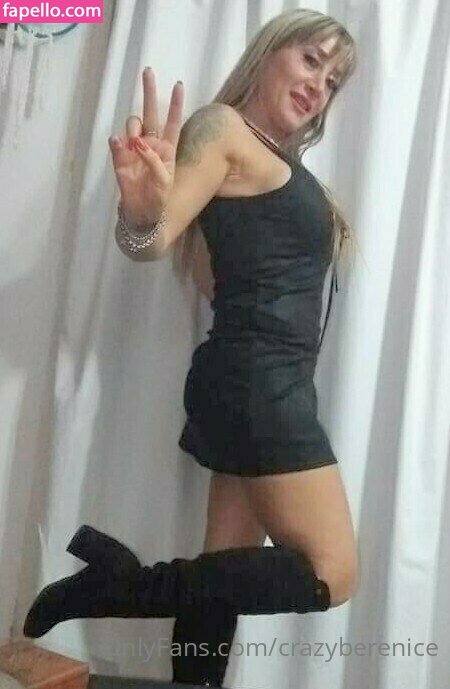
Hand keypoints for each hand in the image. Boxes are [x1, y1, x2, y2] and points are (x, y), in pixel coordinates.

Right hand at [108, 67, 183, 223]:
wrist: (141, 214)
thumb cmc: (158, 198)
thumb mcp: (163, 182)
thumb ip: (154, 162)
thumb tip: (138, 145)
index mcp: (167, 149)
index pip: (172, 122)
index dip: (175, 104)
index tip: (178, 84)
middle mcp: (151, 144)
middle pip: (150, 113)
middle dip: (149, 92)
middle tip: (147, 71)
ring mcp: (134, 149)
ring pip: (132, 124)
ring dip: (133, 127)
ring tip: (134, 143)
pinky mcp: (120, 158)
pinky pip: (117, 143)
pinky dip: (118, 142)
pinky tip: (120, 145)